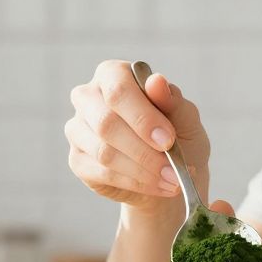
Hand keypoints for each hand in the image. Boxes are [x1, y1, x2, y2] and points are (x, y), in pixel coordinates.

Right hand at [64, 60, 210, 213]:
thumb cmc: (177, 135)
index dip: (142, 117)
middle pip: (105, 122)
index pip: (118, 90)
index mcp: (113, 74)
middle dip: (143, 150)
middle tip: (173, 170)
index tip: (168, 141)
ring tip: (172, 181)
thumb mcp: (185, 117)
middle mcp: (88, 97)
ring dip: (143, 171)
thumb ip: (172, 100)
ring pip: (103, 152)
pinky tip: (157, 186)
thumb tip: (156, 82)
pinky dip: (135, 183)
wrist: (169, 171)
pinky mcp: (77, 160)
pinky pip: (102, 173)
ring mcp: (78, 129)